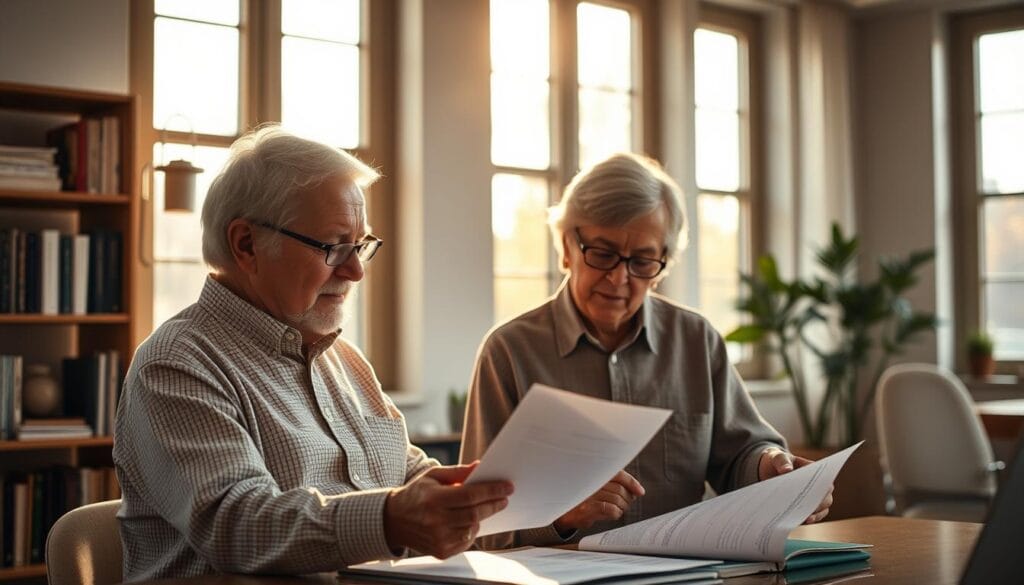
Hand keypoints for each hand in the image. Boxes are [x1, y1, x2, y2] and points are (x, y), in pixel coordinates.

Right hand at [384, 462, 513, 558]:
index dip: (492, 490)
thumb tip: (480, 466)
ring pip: (472, 528)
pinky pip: (466, 541)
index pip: (470, 495)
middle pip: (474, 513)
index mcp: (434, 499)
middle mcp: (435, 521)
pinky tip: (469, 521)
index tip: (508, 487)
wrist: (394, 521)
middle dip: (494, 504)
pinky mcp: (441, 551)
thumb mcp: (433, 476)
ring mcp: (438, 539)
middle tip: (504, 497)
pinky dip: (472, 530)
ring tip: (485, 507)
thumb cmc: (417, 494)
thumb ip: (457, 472)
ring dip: (483, 517)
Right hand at [553, 470, 644, 532]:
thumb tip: (638, 490)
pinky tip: (612, 514)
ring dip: (622, 507)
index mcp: (594, 473)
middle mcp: (590, 482)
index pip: (618, 474)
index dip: (631, 482)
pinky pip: (611, 510)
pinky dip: (616, 513)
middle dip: (628, 499)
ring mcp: (588, 495)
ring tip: (618, 509)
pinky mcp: (587, 509)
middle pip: (620, 489)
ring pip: (617, 500)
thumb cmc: (585, 499)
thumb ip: (616, 484)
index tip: (640, 492)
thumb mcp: (598, 487)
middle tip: (625, 504)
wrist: (564, 513)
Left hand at [757, 447, 832, 523]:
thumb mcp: (777, 457)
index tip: (814, 495)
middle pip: (826, 498)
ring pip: (822, 509)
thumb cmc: (777, 461)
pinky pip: (814, 515)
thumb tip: (787, 470)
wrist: (770, 470)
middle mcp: (818, 485)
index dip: (822, 489)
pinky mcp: (807, 506)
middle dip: (817, 505)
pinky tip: (801, 521)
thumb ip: (782, 461)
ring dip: (814, 514)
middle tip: (808, 510)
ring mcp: (814, 496)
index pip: (825, 481)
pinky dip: (809, 519)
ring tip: (804, 518)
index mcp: (814, 470)